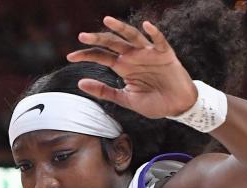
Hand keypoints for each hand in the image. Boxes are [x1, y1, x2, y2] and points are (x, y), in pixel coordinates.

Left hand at [66, 16, 196, 118]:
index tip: (69, 56)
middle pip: (113, 43)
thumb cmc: (154, 103)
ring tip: (107, 21)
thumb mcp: (125, 99)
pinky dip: (154, 33)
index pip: (101, 56)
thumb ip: (104, 91)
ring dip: (121, 28)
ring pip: (132, 36)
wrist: (177, 107)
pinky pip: (159, 40)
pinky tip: (146, 26)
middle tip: (82, 36)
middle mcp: (134, 56)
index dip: (86, 55)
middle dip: (98, 39)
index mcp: (123, 66)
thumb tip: (80, 82)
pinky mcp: (165, 54)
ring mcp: (149, 53)